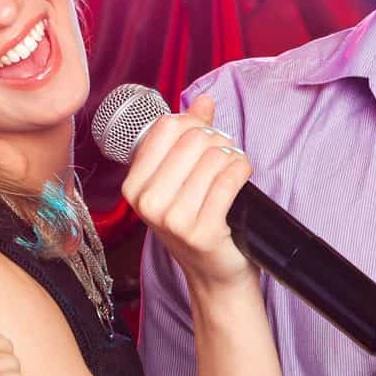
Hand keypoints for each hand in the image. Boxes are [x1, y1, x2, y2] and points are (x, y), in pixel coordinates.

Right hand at [121, 93, 258, 293]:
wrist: (214, 274)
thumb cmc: (197, 223)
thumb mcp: (182, 179)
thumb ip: (189, 136)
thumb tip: (203, 100)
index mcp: (134, 186)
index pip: (167, 127)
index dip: (194, 124)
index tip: (204, 140)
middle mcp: (148, 202)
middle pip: (193, 139)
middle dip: (218, 141)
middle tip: (225, 158)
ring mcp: (172, 219)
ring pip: (214, 156)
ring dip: (232, 158)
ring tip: (232, 171)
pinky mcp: (201, 230)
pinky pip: (230, 177)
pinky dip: (241, 171)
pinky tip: (240, 180)